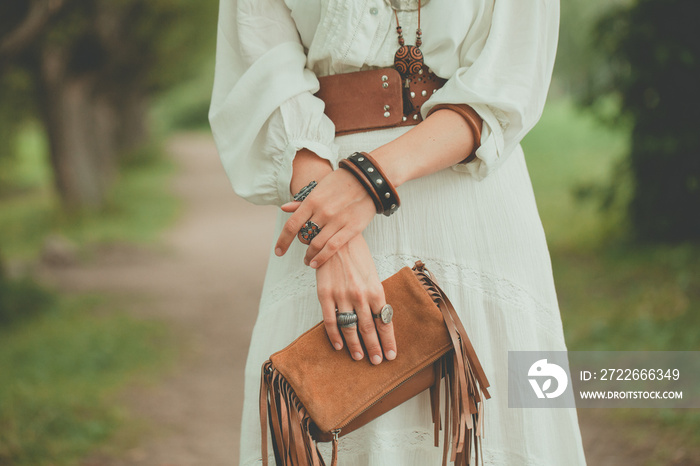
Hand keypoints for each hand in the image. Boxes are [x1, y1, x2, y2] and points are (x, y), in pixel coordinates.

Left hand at [276, 168, 375, 267]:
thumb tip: (284, 208)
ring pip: (316, 244)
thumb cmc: (341, 183)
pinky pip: (332, 247)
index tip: (278, 251)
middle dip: (302, 245)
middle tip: (304, 248)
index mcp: (312, 200)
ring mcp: (337, 220)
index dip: (283, 241)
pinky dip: (322, 257)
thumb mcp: (319, 189)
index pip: (292, 225)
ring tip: (308, 260)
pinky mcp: (351, 228)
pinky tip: (316, 263)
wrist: (368, 180)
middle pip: (304, 236)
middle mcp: (322, 211)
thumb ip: (302, 202)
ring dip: (310, 255)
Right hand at [316, 235, 396, 363]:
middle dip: (374, 348)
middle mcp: (360, 295)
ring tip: (360, 357)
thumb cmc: (357, 255)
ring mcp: (342, 296)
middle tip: (377, 362)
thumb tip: (380, 317)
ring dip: (356, 346)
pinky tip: (339, 346)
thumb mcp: (372, 274)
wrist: (336, 236)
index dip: (388, 340)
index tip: (391, 355)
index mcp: (376, 290)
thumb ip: (375, 295)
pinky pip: (330, 321)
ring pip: (350, 328)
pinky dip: (335, 336)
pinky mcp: (325, 294)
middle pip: (369, 329)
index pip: (384, 321)